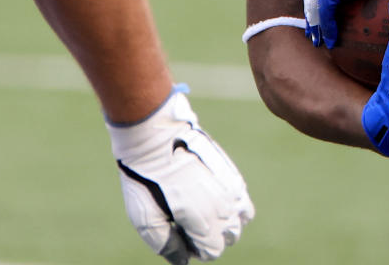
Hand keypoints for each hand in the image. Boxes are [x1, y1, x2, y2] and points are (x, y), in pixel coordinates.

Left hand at [107, 88, 254, 263]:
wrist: (156, 136)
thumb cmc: (146, 179)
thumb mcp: (146, 220)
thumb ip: (167, 245)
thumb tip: (184, 261)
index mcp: (204, 220)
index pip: (213, 251)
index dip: (194, 249)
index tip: (178, 233)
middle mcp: (225, 205)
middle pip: (230, 236)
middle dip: (211, 236)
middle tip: (186, 220)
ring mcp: (232, 186)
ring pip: (242, 218)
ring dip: (225, 220)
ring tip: (201, 208)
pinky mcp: (232, 171)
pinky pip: (242, 197)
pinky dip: (231, 203)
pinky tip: (208, 193)